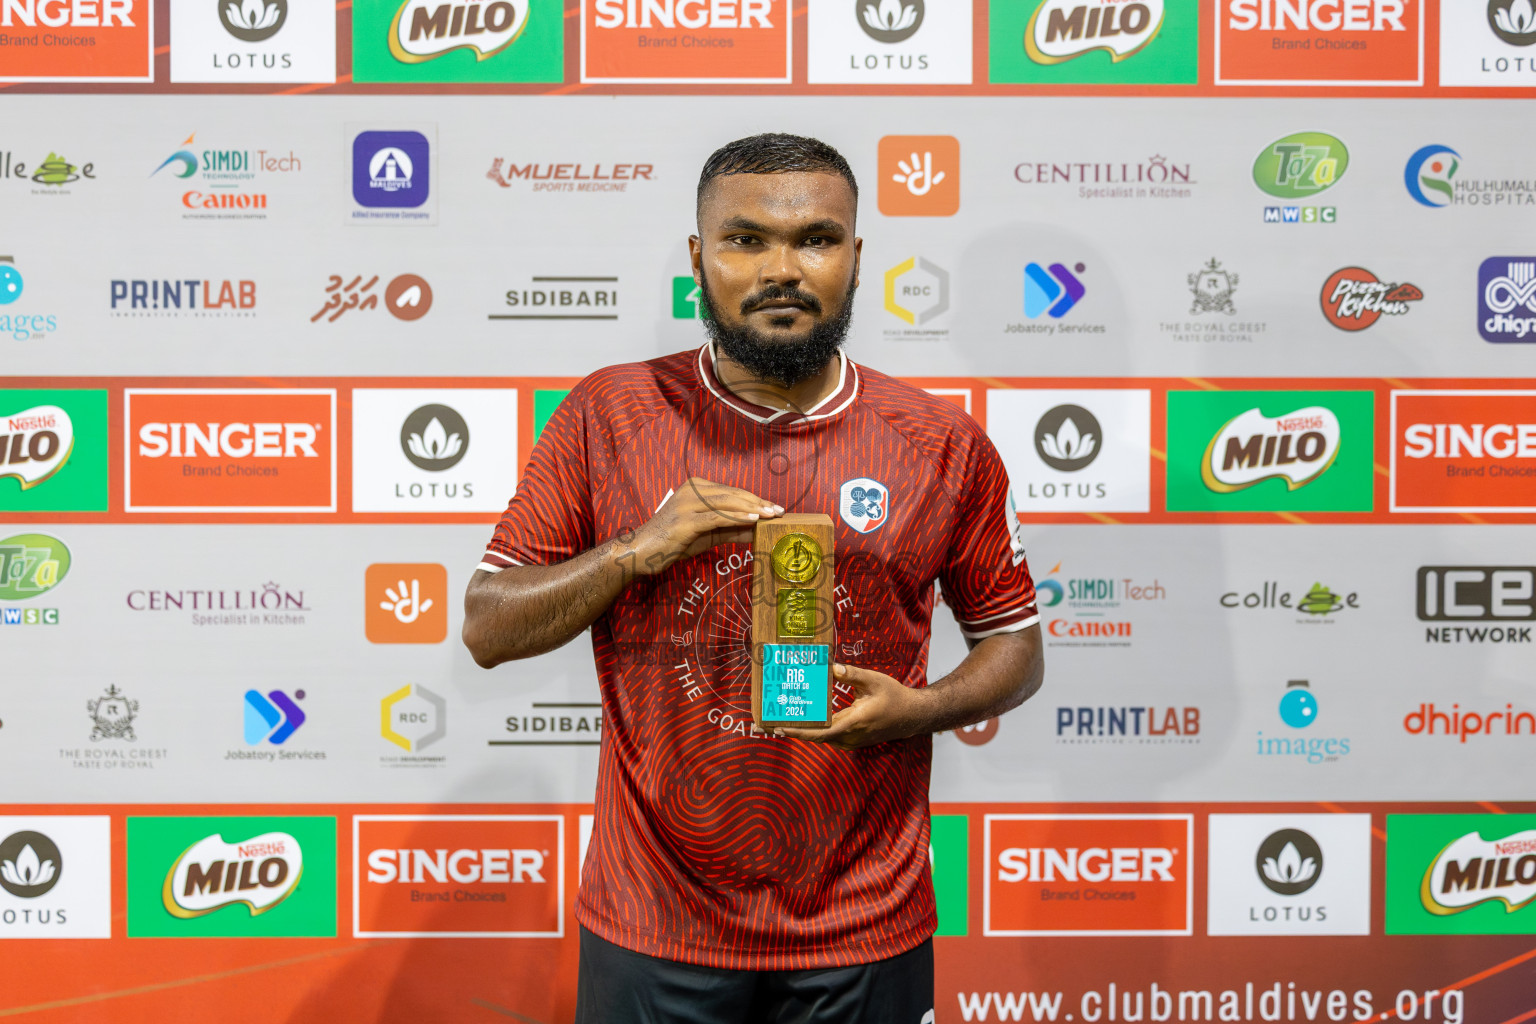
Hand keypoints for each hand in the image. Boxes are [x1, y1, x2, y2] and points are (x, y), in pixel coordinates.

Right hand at [626, 477, 781, 575]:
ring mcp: (687, 504)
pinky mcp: (685, 521)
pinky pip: (716, 517)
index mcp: (696, 487)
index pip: (733, 492)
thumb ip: (732, 529)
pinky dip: (737, 517)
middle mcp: (692, 490)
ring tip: (772, 514)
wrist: (640, 552)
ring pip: (727, 503)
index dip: (756, 499)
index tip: (775, 507)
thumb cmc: (673, 542)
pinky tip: (753, 519)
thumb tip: (758, 530)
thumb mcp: (707, 534)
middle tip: (780, 511)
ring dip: (753, 508)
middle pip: (733, 494)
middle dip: (759, 502)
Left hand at [778, 663, 924, 749]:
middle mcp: (850, 736)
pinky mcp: (852, 740)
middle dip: (791, 731)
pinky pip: (828, 738)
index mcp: (854, 721)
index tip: (780, 728)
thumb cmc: (894, 696)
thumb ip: (852, 674)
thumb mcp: (874, 680)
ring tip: (778, 721)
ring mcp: (851, 741)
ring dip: (801, 731)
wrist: (912, 716)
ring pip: (820, 739)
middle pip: (815, 737)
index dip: (799, 732)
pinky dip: (813, 731)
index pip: (821, 732)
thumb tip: (831, 667)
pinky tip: (802, 720)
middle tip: (765, 724)